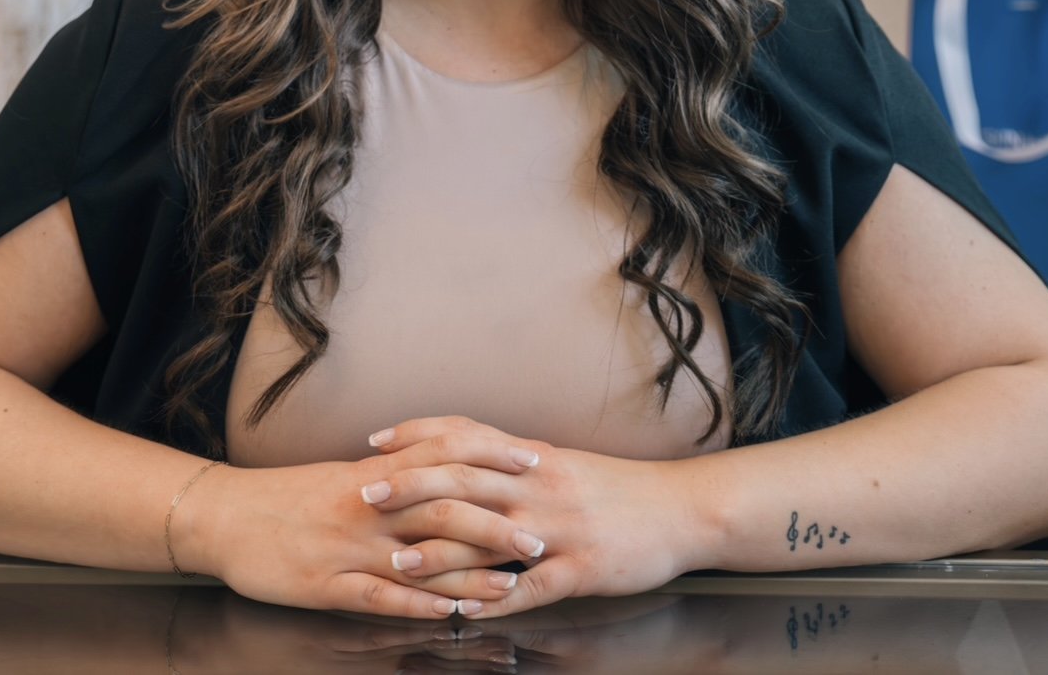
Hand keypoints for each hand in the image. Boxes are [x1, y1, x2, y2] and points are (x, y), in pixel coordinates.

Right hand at [177, 429, 544, 617]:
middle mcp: (368, 506)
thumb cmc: (292, 496)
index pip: (444, 455)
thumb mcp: (346, 475)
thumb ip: (395, 474)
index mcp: (374, 472)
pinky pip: (377, 597)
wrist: (227, 516)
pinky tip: (447, 615)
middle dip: (494, 525)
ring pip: (417, 557)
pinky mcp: (326, 585)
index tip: (533, 460)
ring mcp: (348, 547)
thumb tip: (446, 470)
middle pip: (442, 509)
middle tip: (538, 538)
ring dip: (467, 573)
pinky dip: (415, 606)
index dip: (491, 457)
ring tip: (509, 585)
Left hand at [360, 415, 707, 616]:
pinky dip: (496, 600)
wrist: (681, 508)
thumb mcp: (563, 462)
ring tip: (399, 564)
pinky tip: (467, 612)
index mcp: (533, 456)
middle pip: (465, 477)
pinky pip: (532, 587)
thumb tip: (464, 457)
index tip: (375, 443)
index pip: (464, 434)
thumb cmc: (618, 488)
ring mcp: (560, 527)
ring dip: (440, 551)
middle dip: (411, 486)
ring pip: (489, 535)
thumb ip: (514, 461)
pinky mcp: (582, 569)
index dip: (416, 435)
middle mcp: (540, 484)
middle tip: (366, 496)